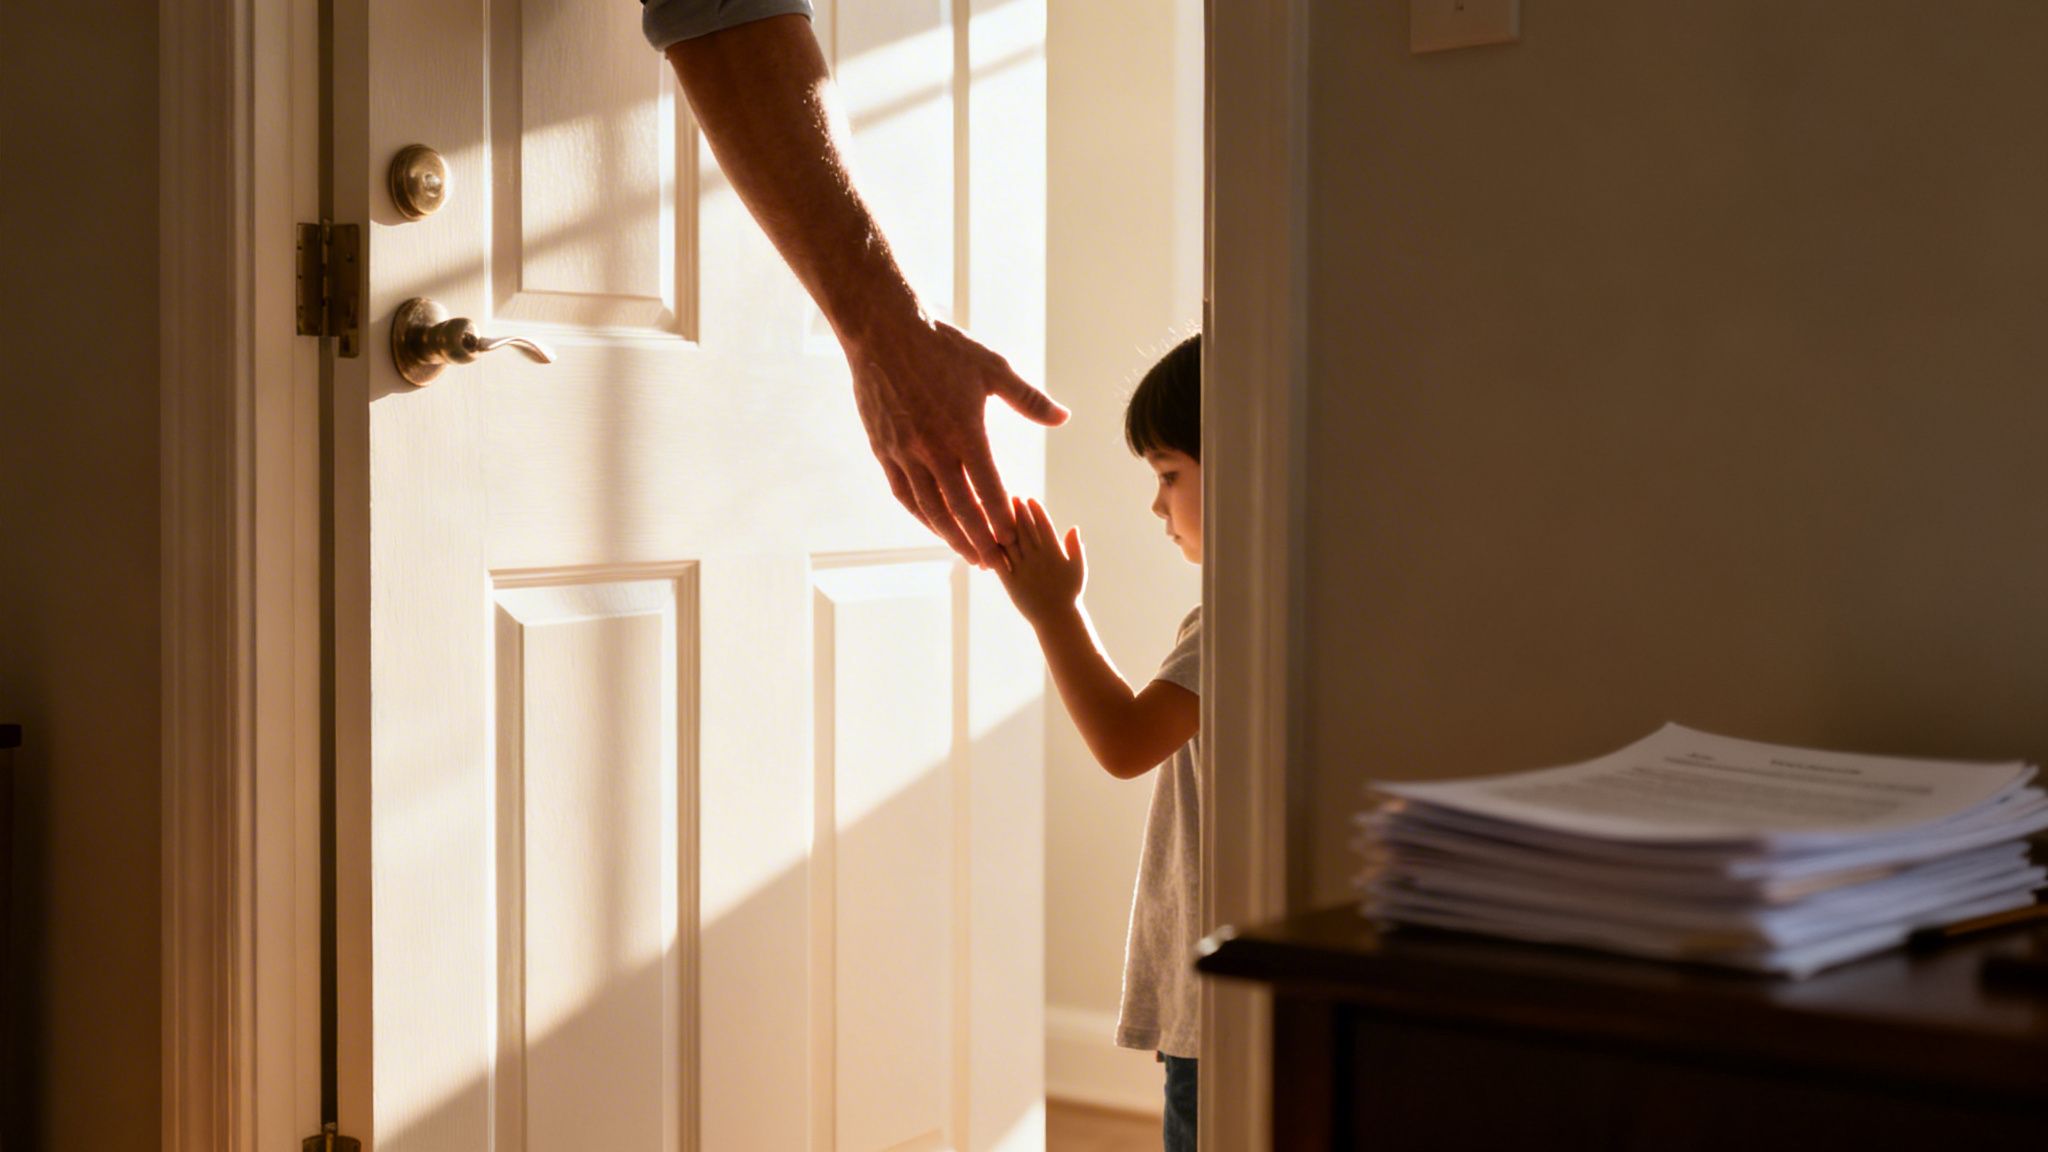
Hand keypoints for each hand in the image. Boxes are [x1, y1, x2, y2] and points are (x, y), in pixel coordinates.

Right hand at [847, 318, 1068, 567]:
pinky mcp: (885, 451)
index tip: (1015, 539)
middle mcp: (933, 450)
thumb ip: (1029, 399)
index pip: (987, 488)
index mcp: (964, 432)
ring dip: (950, 536)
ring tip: (968, 555)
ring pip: (929, 508)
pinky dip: (922, 515)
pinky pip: (904, 494)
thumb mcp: (992, 368)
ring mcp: (905, 453)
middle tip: (995, 563)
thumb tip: (1063, 417)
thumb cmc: (942, 347)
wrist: (883, 332)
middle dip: (979, 540)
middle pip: (959, 509)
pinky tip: (935, 526)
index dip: (1002, 518)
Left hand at [993, 497, 1085, 625]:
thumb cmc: (1070, 593)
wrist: (1057, 618)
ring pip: (1011, 542)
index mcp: (1054, 553)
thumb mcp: (1078, 568)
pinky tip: (987, 537)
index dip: (1037, 511)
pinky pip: (1000, 562)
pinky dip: (993, 549)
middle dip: (1018, 512)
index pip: (1044, 526)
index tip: (1030, 499)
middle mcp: (1037, 559)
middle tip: (1011, 496)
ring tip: (998, 512)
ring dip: (1004, 526)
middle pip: (1025, 530)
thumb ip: (1075, 547)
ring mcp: (1023, 570)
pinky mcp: (1010, 582)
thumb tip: (1073, 527)